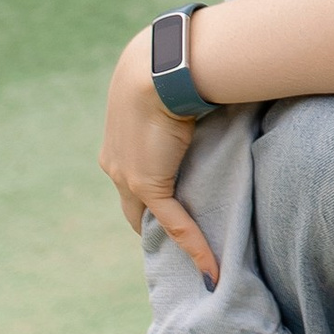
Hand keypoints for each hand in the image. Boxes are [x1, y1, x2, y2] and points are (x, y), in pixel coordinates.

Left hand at [98, 30, 219, 281]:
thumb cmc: (173, 65)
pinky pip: (174, 224)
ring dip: (169, 238)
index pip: (132, 180)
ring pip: (148, 219)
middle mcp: (116, 164)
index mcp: (118, 141)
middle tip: (179, 239)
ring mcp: (127, 177)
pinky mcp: (148, 184)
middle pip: (133, 208)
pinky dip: (195, 247)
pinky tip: (212, 268)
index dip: (149, 198)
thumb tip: (217, 95)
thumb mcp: (172, 90)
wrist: (159, 66)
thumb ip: (184, 105)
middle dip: (152, 225)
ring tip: (195, 257)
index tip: (171, 208)